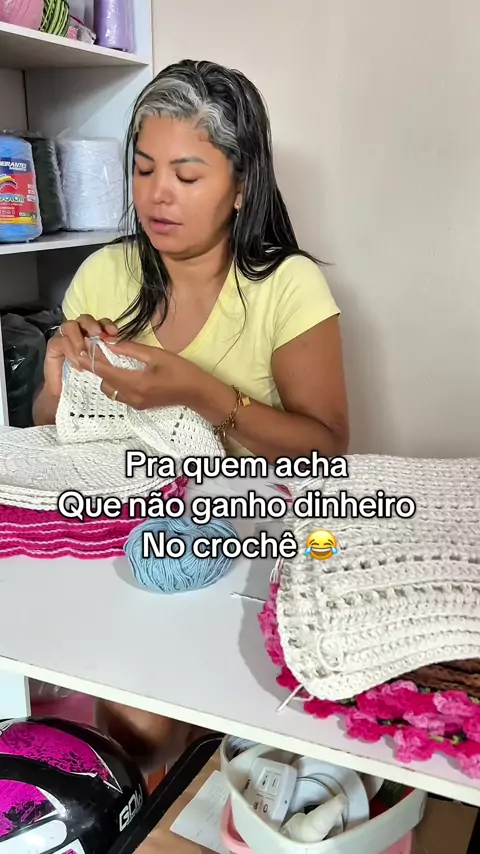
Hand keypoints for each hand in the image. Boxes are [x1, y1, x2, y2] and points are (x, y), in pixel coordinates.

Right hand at [44, 315, 117, 396]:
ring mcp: (65, 337)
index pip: (101, 323)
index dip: (107, 325)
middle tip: (97, 335)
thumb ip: (107, 355)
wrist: (65, 392)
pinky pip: (61, 341)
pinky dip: (69, 350)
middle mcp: (79, 332)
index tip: (114, 333)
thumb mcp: (100, 368)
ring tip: (83, 352)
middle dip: (92, 325)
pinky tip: (77, 364)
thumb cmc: (86, 379)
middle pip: (85, 319)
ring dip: (78, 338)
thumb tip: (116, 344)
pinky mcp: (54, 345)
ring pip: (70, 326)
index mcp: (93, 335)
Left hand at [77, 340, 201, 408]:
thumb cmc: (180, 371)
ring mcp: (134, 403)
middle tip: (97, 351)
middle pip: (103, 382)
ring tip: (110, 361)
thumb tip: (109, 342)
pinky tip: (122, 371)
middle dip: (98, 368)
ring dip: (107, 377)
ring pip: (110, 390)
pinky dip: (116, 383)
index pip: (104, 371)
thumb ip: (131, 349)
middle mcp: (131, 396)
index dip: (90, 360)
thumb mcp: (156, 355)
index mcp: (135, 382)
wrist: (197, 393)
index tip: (81, 349)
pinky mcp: (139, 406)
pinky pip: (119, 394)